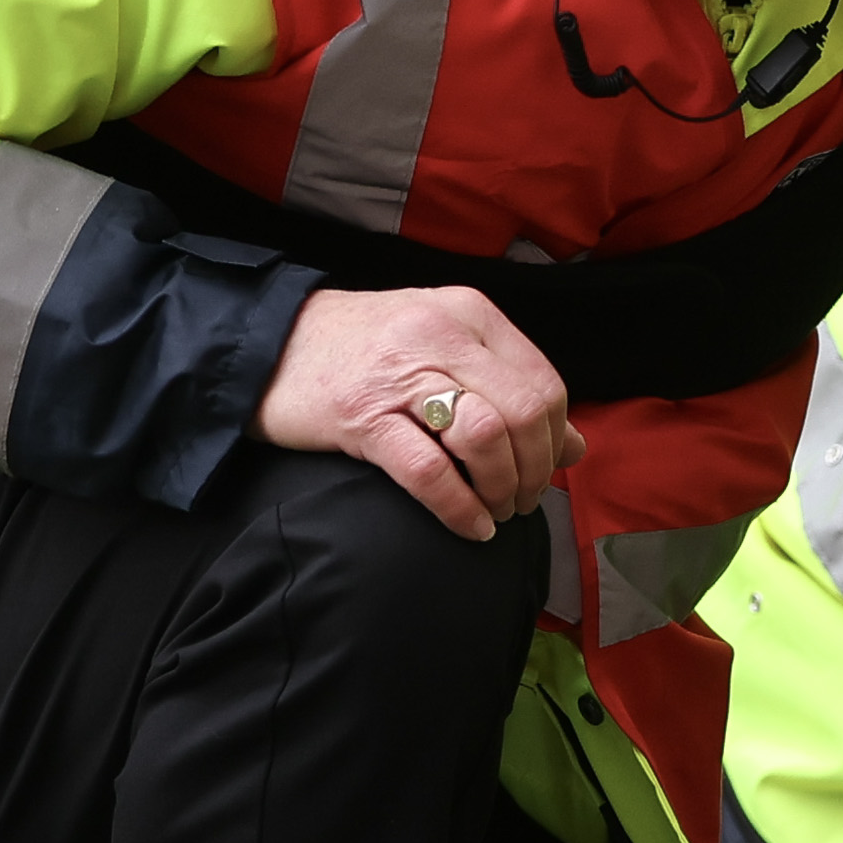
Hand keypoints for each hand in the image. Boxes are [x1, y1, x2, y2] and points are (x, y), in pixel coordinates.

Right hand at [255, 285, 582, 539]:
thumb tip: (577, 446)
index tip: (543, 471)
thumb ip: (510, 388)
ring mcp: (399, 375)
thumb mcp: (444, 350)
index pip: (546, 384)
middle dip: (535, 471)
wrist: (265, 344)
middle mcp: (440, 335)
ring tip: (495, 511)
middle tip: (520, 501)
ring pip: (487, 438)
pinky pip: (428, 471)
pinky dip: (459, 507)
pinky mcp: (361, 416)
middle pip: (526, 413)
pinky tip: (469, 527)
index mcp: (469, 315)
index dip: (555, 441)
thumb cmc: (363, 352)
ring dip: (501, 489)